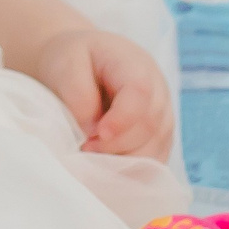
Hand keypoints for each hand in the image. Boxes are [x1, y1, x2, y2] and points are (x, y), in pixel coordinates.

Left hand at [31, 27, 174, 159]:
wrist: (79, 62)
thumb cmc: (72, 59)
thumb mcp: (65, 65)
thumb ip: (78, 94)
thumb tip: (92, 130)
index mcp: (135, 64)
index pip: (141, 93)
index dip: (122, 120)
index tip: (96, 135)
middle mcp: (158, 90)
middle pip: (151, 125)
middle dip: (117, 145)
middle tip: (85, 148)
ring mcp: (162, 114)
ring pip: (157, 147)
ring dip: (125, 161)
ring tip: (93, 157)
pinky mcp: (159, 136)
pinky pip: (156, 160)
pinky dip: (133, 169)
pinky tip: (109, 169)